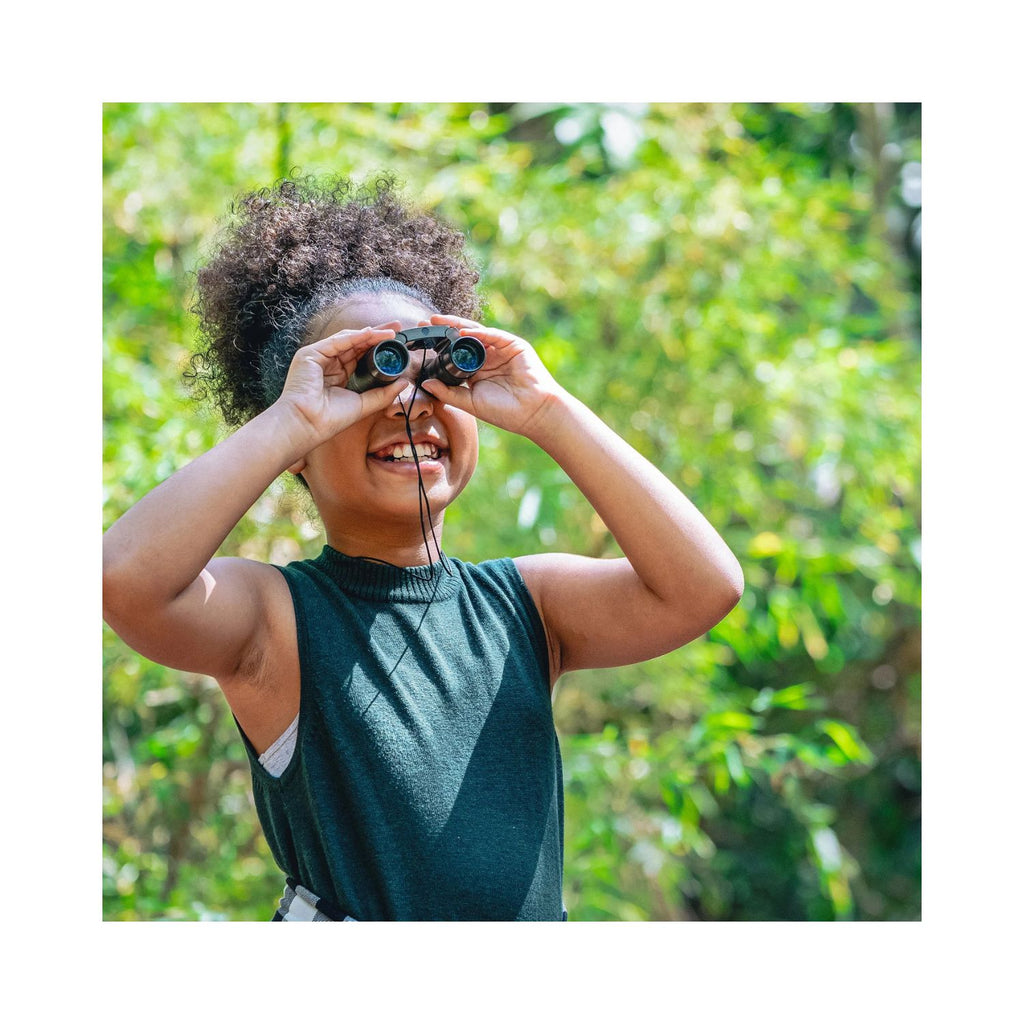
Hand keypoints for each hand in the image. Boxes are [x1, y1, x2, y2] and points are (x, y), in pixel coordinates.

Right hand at [274, 324, 408, 443]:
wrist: (307, 425)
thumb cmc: (329, 419)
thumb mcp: (363, 404)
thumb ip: (383, 394)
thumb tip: (404, 382)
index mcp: (338, 375)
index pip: (361, 356)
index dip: (378, 348)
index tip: (397, 343)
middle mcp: (328, 364)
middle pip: (356, 344)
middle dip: (377, 335)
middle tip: (397, 328)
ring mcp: (318, 357)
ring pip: (348, 340)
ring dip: (370, 334)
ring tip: (390, 332)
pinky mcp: (310, 354)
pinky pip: (336, 341)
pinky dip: (354, 337)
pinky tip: (370, 334)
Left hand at [417, 315, 565, 437]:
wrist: (533, 413)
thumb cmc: (504, 412)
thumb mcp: (471, 402)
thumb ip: (449, 392)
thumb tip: (425, 384)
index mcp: (477, 371)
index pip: (454, 354)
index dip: (438, 347)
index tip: (420, 341)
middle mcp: (488, 357)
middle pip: (462, 339)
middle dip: (444, 330)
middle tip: (424, 323)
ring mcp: (500, 349)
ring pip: (475, 333)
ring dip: (456, 326)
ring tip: (438, 321)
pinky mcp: (513, 345)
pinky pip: (494, 335)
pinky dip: (479, 333)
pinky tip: (462, 332)